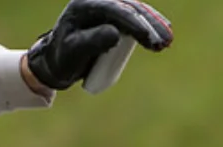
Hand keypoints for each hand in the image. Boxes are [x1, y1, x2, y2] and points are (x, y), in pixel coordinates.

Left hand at [27, 0, 172, 91]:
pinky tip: (164, 35)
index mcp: (84, 5)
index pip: (115, 10)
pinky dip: (150, 27)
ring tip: (167, 43)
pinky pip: (135, 19)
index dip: (134, 23)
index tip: (148, 38)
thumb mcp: (73, 52)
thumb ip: (92, 41)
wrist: (54, 64)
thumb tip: (116, 33)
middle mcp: (97, 1)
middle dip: (150, 25)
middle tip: (164, 43)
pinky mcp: (113, 18)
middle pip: (130, 9)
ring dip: (154, 26)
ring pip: (136, 12)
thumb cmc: (60, 59)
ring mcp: (106, 8)